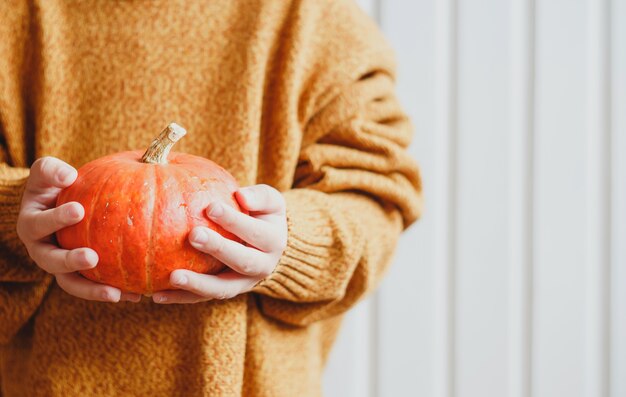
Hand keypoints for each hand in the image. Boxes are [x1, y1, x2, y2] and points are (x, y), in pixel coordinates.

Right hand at [16, 157, 140, 302]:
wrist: (58, 204)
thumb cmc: (55, 185)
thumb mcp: (47, 173)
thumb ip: (52, 170)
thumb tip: (69, 175)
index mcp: (31, 225)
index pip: (39, 223)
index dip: (56, 219)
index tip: (78, 210)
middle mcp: (41, 250)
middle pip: (50, 261)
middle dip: (70, 261)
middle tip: (92, 257)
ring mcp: (59, 266)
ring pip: (71, 283)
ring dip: (92, 290)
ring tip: (116, 294)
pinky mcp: (78, 276)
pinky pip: (93, 287)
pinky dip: (113, 292)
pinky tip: (136, 295)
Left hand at [152, 184, 287, 303]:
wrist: (270, 247)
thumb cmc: (263, 214)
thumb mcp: (270, 201)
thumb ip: (259, 196)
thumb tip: (240, 195)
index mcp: (274, 242)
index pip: (255, 232)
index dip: (234, 221)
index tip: (210, 206)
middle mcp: (263, 267)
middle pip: (242, 261)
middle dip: (218, 249)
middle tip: (193, 234)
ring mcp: (243, 284)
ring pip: (222, 288)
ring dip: (198, 284)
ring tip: (173, 277)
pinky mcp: (224, 292)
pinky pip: (202, 298)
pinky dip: (181, 298)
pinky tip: (157, 294)